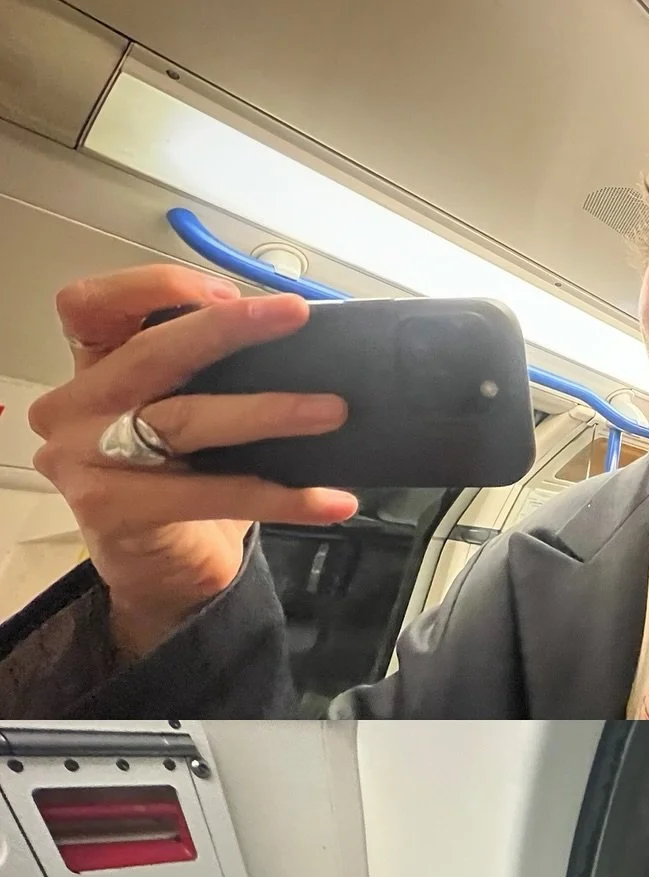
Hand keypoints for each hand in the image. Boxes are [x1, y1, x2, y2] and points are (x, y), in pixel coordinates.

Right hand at [28, 264, 356, 658]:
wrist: (163, 575)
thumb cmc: (180, 485)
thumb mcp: (184, 418)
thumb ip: (209, 376)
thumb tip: (299, 346)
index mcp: (91, 370)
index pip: (90, 305)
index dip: (151, 288)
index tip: (225, 291)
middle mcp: (76, 408)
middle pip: (150, 354)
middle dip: (228, 329)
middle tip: (295, 316)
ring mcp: (85, 460)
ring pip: (186, 420)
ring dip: (270, 411)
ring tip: (331, 411)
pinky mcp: (113, 509)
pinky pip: (213, 495)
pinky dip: (283, 498)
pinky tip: (331, 501)